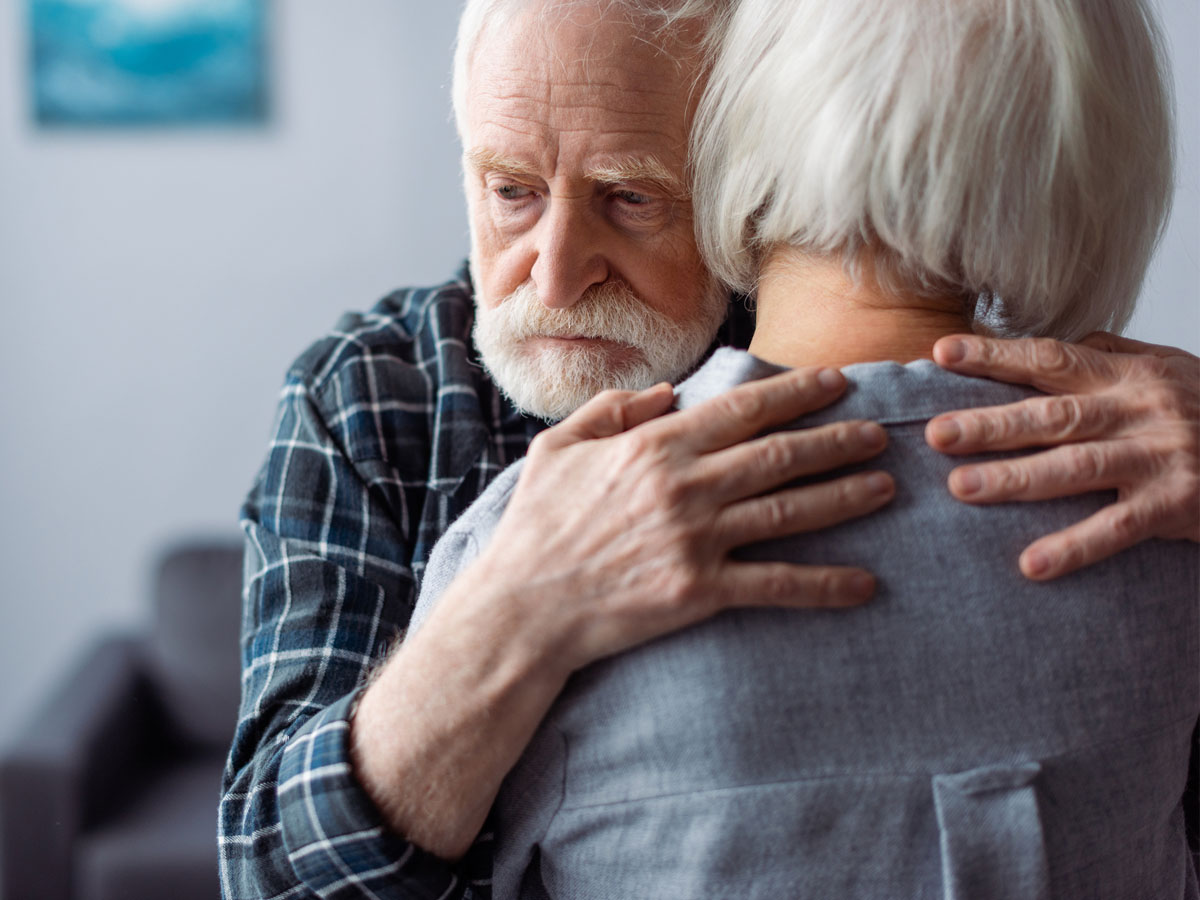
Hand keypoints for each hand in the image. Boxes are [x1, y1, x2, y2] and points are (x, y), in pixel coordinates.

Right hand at [354, 367, 893, 859]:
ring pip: (788, 511)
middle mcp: (684, 486)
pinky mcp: (699, 591)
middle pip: (780, 454)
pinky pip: (775, 584)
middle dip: (837, 439)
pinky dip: (824, 585)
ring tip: (884, 487)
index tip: (836, 382)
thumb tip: (664, 392)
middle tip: (880, 433)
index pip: (742, 409)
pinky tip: (864, 584)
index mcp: (654, 446)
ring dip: (844, 496)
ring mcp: (695, 539)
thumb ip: (612, 410)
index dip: (796, 392)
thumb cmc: (535, 525)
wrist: (523, 607)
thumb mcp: (557, 448)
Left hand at [926, 332, 1198, 579]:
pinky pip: (1119, 530)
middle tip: (934, 434)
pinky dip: (1075, 547)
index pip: (1052, 358)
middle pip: (1054, 416)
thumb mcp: (1168, 368)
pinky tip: (1032, 564)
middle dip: (990, 424)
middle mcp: (1142, 410)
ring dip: (1017, 479)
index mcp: (1130, 374)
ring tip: (962, 488)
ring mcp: (1161, 458)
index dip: (996, 356)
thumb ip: (1109, 355)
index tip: (942, 355)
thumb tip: (1047, 343)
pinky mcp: (1178, 505)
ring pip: (1077, 469)